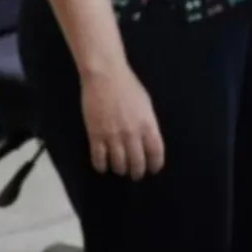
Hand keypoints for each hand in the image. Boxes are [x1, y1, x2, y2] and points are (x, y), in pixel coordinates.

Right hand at [80, 63, 164, 178]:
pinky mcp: (95, 135)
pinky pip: (98, 158)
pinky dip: (101, 166)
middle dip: (137, 172)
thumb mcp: (146, 105)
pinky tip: (103, 167)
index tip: (153, 169)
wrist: (105, 77)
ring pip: (118, 164)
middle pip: (137, 162)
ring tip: (120, 170)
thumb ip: (148, 123)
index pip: (156, 153)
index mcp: (148, 125)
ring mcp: (113, 136)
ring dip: (120, 170)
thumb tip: (148, 139)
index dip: (155, 164)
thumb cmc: (128, 86)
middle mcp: (132, 134)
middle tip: (136, 175)